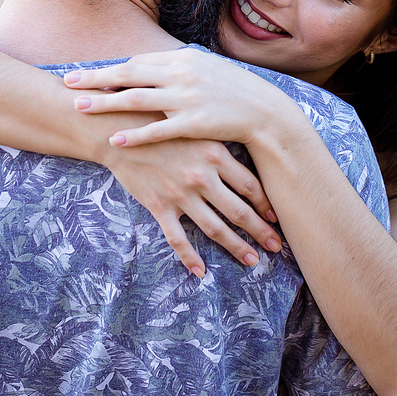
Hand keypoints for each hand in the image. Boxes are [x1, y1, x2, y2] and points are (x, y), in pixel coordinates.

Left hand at [63, 47, 286, 148]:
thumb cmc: (234, 91)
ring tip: (79, 108)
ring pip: (136, 100)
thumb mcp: (206, 69)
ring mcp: (187, 98)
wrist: (265, 112)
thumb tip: (152, 64)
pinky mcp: (194, 123)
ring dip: (105, 103)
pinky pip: (158, 130)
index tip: (89, 75)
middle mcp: (181, 74)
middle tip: (68, 82)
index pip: (138, 61)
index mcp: (182, 59)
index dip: (112, 70)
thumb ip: (177, 67)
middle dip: (95, 78)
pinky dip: (135, 134)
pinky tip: (114, 139)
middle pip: (128, 74)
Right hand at [98, 136, 282, 276]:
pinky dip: (190, 258)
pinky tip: (200, 272)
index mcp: (215, 155)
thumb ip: (219, 145)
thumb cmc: (160, 123)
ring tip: (252, 260)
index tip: (276, 217)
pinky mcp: (159, 206)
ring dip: (236, 247)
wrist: (118, 130)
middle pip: (239, 211)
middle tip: (277, 246)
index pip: (250, 186)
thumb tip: (245, 156)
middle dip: (261, 232)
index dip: (266, 204)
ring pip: (215, 228)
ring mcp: (181, 194)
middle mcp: (202, 177)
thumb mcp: (196, 126)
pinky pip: (178, 239)